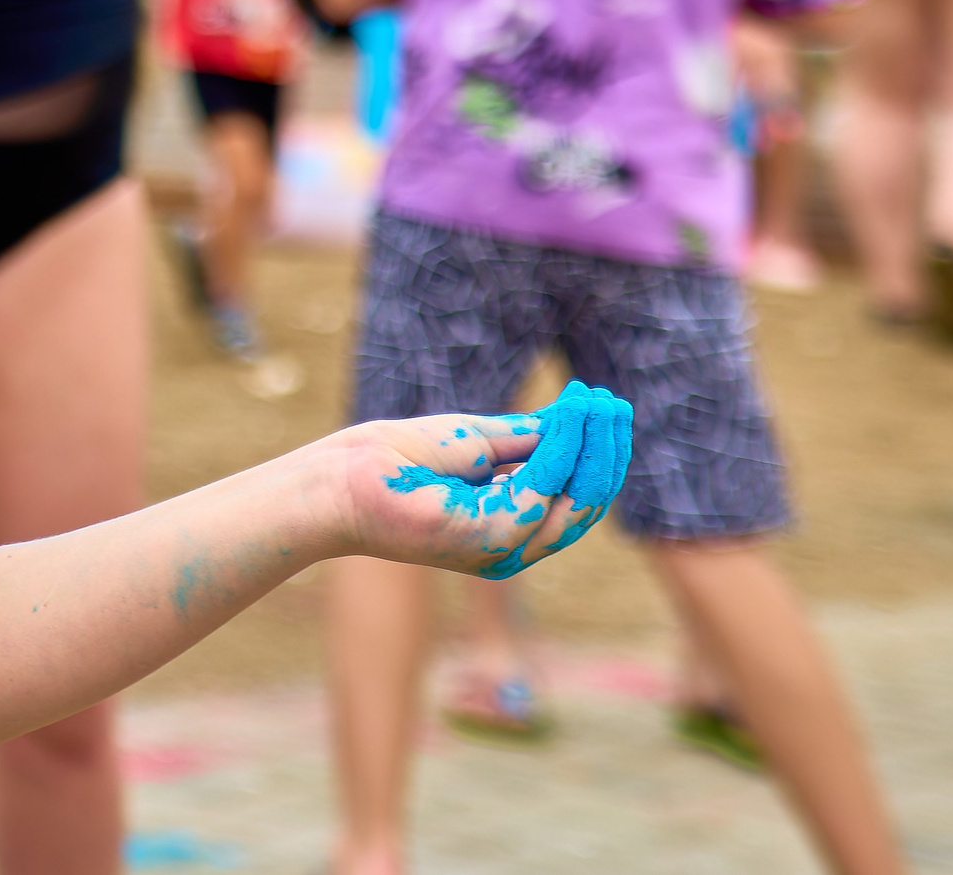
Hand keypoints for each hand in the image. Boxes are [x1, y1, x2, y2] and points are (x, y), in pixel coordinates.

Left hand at [335, 381, 632, 579]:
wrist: (339, 481)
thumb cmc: (396, 462)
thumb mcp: (477, 441)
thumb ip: (528, 438)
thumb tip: (578, 418)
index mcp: (510, 525)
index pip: (573, 496)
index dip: (595, 453)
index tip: (605, 406)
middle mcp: (513, 545)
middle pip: (583, 504)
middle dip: (605, 453)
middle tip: (612, 404)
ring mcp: (501, 548)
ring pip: (572, 503)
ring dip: (590, 448)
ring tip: (596, 405)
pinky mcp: (485, 538)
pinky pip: (539, 492)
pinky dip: (559, 452)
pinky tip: (567, 418)